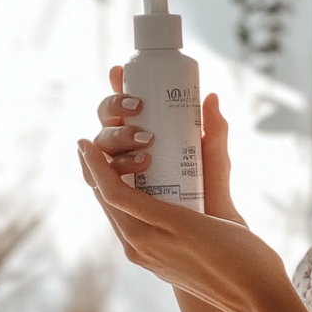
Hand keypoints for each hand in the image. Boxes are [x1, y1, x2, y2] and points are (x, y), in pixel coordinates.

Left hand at [77, 137, 284, 311]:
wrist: (257, 301)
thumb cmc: (247, 257)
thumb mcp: (223, 211)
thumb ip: (215, 161)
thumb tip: (213, 103)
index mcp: (155, 232)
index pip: (112, 193)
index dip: (96, 164)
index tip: (85, 140)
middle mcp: (143, 247)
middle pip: (109, 203)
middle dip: (100, 172)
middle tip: (99, 143)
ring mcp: (148, 259)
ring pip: (120, 217)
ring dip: (113, 190)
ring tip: (118, 164)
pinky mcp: (158, 265)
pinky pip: (134, 230)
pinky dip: (130, 208)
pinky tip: (143, 194)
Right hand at [93, 66, 244, 224]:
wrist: (215, 240)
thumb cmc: (213, 195)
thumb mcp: (215, 161)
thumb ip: (216, 132)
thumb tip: (210, 96)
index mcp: (144, 138)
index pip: (123, 108)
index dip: (116, 87)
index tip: (118, 70)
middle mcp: (125, 155)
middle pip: (106, 125)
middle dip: (114, 112)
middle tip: (141, 116)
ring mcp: (119, 178)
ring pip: (99, 152)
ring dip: (114, 142)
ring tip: (146, 153)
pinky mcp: (118, 203)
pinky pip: (97, 184)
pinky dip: (95, 170)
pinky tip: (104, 163)